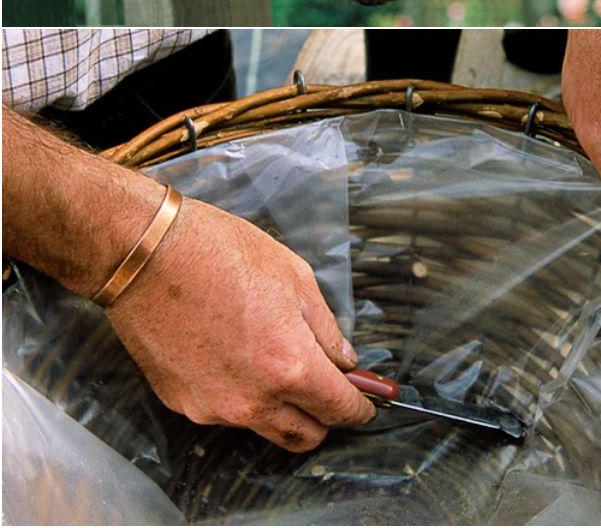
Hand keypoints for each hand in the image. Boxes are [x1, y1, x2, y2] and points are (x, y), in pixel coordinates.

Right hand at [109, 197, 374, 450]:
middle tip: (325, 387)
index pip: (340, 411)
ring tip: (270, 359)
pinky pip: (223, 410)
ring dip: (279, 407)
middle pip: (304, 437)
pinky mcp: (182, 403)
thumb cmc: (221, 252)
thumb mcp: (293, 275)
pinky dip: (238, 393)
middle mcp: (253, 400)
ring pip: (263, 427)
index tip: (365, 403)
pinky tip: (229, 352)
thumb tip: (343, 360)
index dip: (360, 409)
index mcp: (290, 365)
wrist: (146, 253)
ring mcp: (214, 408)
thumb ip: (324, 327)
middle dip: (323, 417)